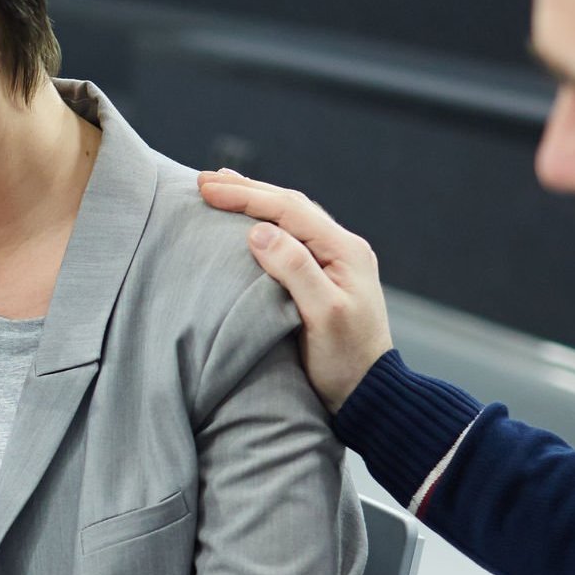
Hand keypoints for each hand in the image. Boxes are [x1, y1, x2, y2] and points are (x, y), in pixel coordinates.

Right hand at [197, 167, 392, 411]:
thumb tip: (259, 232)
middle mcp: (342, 248)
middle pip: (289, 206)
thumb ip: (295, 270)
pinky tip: (249, 223)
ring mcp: (335, 262)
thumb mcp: (322, 316)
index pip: (289, 210)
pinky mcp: (324, 277)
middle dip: (247, 190)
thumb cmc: (345, 361)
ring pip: (290, 218)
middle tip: (205, 180)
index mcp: (345, 250)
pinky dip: (265, 223)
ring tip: (223, 188)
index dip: (247, 196)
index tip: (208, 189)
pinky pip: (291, 237)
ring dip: (256, 201)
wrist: (369, 393)